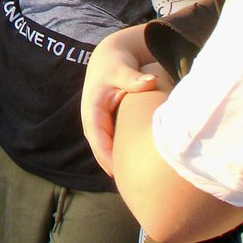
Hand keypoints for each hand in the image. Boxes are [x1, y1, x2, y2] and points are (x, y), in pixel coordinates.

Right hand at [80, 24, 156, 175]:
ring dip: (116, 163)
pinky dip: (121, 154)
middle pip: (101, 149)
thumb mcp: (122, 69)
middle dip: (112, 166)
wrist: (109, 56)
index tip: (118, 172)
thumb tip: (150, 81)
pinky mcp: (108, 124)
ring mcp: (100, 123)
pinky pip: (113, 143)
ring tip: (134, 182)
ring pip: (107, 148)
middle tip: (130, 186)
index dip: (106, 156)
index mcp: (92, 109)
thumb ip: (134, 78)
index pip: (97, 138)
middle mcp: (93, 119)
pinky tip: (136, 165)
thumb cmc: (115, 63)